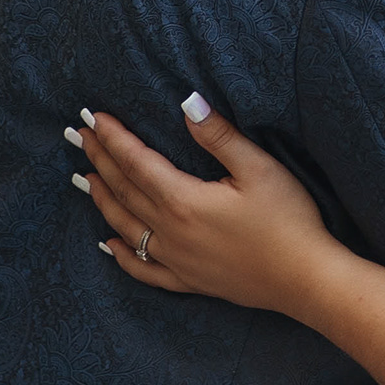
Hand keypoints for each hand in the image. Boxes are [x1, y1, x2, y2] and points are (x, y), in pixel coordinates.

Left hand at [78, 96, 335, 318]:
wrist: (305, 279)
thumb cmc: (288, 221)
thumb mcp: (259, 168)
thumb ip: (219, 136)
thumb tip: (188, 103)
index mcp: (184, 200)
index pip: (137, 161)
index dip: (114, 138)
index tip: (94, 117)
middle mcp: (171, 232)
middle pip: (124, 190)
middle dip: (101, 160)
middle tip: (79, 137)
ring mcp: (177, 260)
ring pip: (125, 227)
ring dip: (102, 200)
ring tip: (84, 179)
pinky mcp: (189, 281)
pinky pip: (144, 269)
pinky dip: (122, 256)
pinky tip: (109, 245)